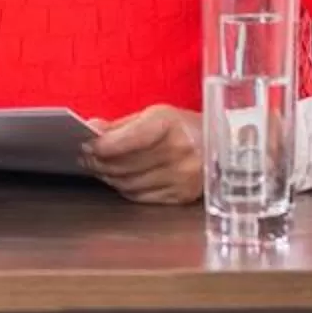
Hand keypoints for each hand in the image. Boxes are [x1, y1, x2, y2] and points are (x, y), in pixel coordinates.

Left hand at [83, 106, 203, 204]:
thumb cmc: (186, 128)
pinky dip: (125, 188)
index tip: (86, 144)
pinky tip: (118, 179)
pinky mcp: (181, 196)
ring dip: (109, 176)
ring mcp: (181, 177)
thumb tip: (92, 128)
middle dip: (100, 161)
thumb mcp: (157, 116)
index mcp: (170, 125)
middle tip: (85, 156)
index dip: (105, 144)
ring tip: (99, 167)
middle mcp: (179, 152)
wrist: (226, 147)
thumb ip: (122, 125)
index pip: (131, 138)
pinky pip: (142, 196)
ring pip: (130, 183)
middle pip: (126, 164)